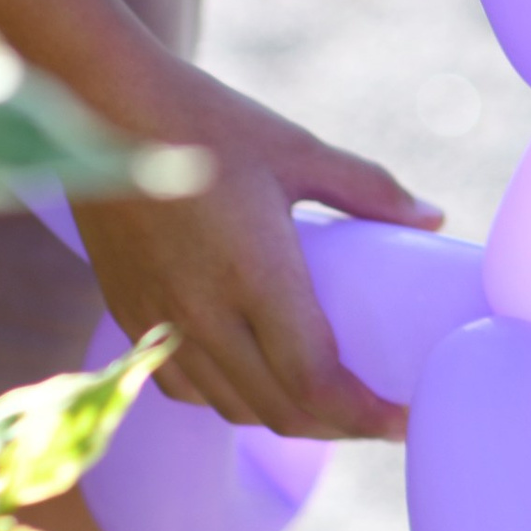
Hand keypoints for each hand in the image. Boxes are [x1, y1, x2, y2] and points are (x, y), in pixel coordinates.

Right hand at [73, 57, 443, 444]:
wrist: (98, 103)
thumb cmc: (206, 120)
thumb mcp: (295, 149)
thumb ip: (368, 189)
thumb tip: (432, 218)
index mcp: (255, 277)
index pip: (318, 385)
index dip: (367, 418)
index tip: (404, 420)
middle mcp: (205, 315)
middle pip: (281, 412)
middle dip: (339, 428)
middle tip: (378, 415)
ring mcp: (161, 320)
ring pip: (230, 408)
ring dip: (284, 418)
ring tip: (323, 402)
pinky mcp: (129, 312)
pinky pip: (184, 386)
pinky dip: (226, 397)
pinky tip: (248, 374)